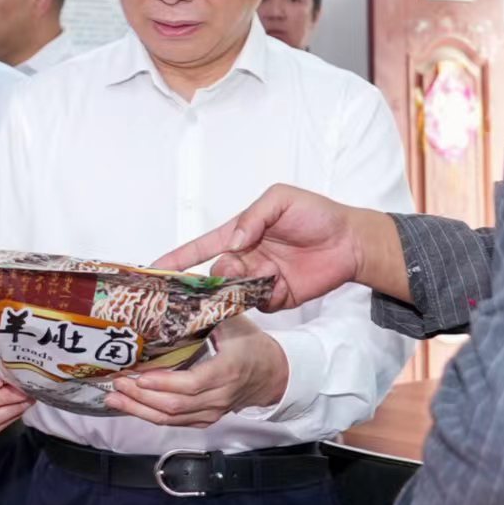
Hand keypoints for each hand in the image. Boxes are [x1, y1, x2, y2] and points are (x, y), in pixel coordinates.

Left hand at [105, 317, 288, 425]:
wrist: (273, 374)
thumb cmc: (251, 344)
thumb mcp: (234, 321)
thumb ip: (207, 306)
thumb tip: (177, 281)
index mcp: (228, 369)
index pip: (193, 383)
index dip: (164, 383)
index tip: (140, 375)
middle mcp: (219, 396)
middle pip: (176, 405)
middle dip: (142, 396)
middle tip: (117, 383)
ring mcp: (212, 411)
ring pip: (172, 418)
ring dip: (140, 410)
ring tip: (114, 398)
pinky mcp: (205, 419)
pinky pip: (175, 423)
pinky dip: (150, 416)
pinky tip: (131, 406)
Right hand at [150, 184, 385, 307]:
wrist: (351, 242)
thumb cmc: (316, 214)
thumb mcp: (281, 200)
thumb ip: (253, 218)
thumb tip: (234, 243)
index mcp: (240, 233)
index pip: (200, 247)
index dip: (176, 258)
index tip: (153, 270)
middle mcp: (245, 258)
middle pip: (215, 273)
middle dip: (219, 274)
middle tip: (239, 269)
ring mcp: (260, 280)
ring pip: (234, 292)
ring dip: (241, 287)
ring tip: (265, 274)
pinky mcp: (278, 298)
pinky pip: (259, 304)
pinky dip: (264, 297)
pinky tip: (282, 284)